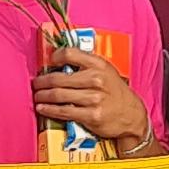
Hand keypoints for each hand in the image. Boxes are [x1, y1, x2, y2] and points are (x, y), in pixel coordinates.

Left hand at [32, 48, 150, 143]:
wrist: (131, 114)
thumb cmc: (115, 92)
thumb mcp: (106, 71)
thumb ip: (86, 65)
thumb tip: (60, 61)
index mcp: (99, 65)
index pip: (70, 53)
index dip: (55, 57)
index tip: (49, 62)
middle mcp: (96, 80)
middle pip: (58, 78)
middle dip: (42, 81)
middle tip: (36, 83)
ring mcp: (93, 98)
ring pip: (58, 95)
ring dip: (42, 96)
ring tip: (37, 96)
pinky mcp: (91, 115)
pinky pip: (63, 111)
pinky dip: (49, 110)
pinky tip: (42, 108)